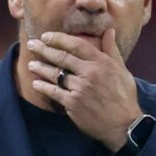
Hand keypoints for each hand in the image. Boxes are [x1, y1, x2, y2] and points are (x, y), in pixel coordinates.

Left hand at [26, 29, 142, 151]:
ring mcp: (80, 88)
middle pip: (62, 57)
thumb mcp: (122, 70)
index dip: (59, 39)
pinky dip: (43, 87)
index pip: (76, 45)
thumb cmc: (124, 97)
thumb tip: (108, 30)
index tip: (46, 36)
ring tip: (31, 65)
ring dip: (41, 68)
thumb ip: (111, 50)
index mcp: (101, 62)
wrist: (124, 125)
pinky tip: (36, 83)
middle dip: (44, 49)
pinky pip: (54, 92)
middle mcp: (89, 73)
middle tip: (31, 44)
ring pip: (55, 74)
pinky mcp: (73, 103)